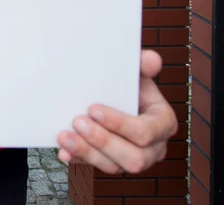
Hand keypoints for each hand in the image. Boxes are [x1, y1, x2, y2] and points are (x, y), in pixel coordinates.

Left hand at [56, 49, 177, 173]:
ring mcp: (132, 158)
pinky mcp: (111, 162)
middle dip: (103, 141)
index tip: (93, 108)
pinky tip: (63, 152)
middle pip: (134, 158)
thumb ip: (142, 64)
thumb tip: (152, 60)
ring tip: (64, 137)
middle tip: (77, 121)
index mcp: (162, 123)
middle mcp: (153, 148)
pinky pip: (95, 167)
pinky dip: (78, 159)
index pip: (145, 132)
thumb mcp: (134, 70)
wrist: (110, 91)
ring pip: (114, 167)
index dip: (120, 124)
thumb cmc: (126, 80)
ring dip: (87, 152)